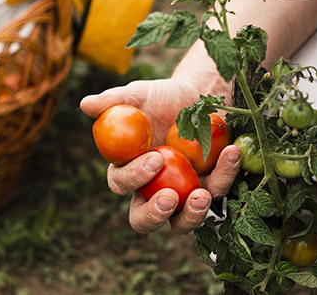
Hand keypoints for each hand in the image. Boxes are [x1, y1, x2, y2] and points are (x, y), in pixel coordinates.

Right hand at [80, 77, 239, 233]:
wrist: (199, 94)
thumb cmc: (162, 97)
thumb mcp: (140, 94)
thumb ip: (114, 100)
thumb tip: (85, 104)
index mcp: (129, 170)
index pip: (121, 184)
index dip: (133, 177)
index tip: (154, 160)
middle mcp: (152, 190)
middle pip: (144, 219)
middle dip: (154, 215)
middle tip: (169, 200)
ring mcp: (183, 194)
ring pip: (182, 222)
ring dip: (192, 214)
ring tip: (202, 196)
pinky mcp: (211, 187)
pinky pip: (218, 190)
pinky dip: (225, 174)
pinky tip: (231, 152)